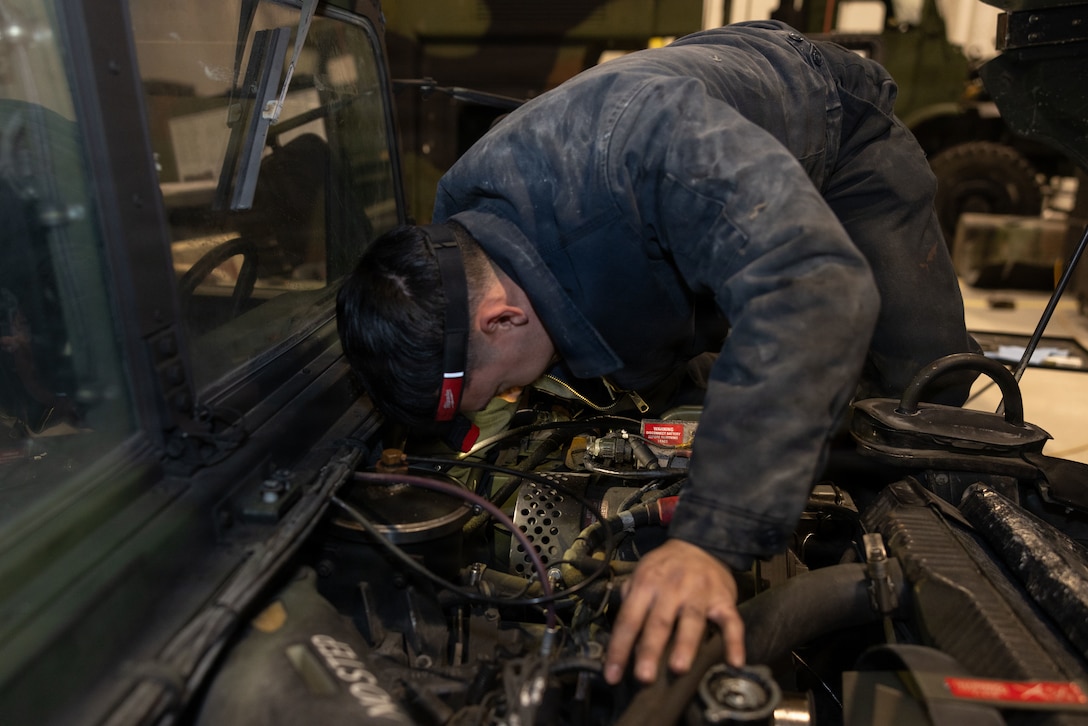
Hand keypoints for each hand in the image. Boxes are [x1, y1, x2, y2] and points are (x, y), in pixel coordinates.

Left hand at [603, 538, 744, 684]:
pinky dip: (735, 641)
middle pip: (659, 622)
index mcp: (646, 584)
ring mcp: (700, 593)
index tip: (612, 676)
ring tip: (679, 668)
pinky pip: (732, 621)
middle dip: (650, 650)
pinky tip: (735, 662)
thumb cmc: (664, 567)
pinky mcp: (724, 599)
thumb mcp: (640, 574)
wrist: (700, 543)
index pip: (629, 619)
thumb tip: (623, 638)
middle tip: (644, 677)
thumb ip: (629, 601)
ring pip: (692, 620)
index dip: (619, 648)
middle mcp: (672, 588)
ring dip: (685, 645)